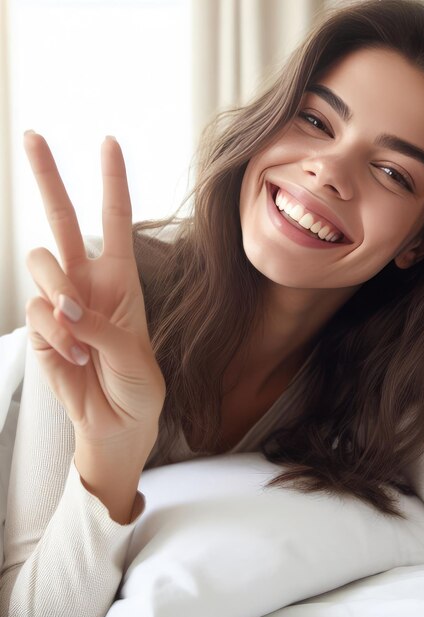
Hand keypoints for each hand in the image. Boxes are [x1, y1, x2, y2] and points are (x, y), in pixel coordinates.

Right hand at [23, 133, 164, 451]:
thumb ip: (98, 324)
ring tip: (81, 332)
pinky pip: (39, 313)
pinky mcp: (40, 328)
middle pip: (63, 221)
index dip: (111, 183)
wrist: (118, 421)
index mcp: (121, 279)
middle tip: (32, 135)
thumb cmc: (137, 384)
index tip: (108, 142)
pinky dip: (57, 334)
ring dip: (61, 293)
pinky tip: (74, 355)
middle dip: (49, 179)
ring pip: (43, 266)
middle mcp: (88, 282)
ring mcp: (60, 303)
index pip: (116, 221)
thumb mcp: (132, 352)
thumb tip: (63, 306)